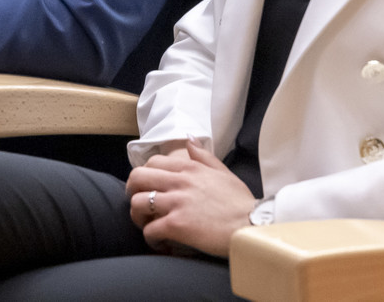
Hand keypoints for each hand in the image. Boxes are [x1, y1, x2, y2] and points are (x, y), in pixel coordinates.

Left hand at [126, 145, 256, 256]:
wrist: (252, 225)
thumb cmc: (240, 202)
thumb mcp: (223, 172)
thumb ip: (203, 156)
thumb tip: (189, 139)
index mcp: (189, 168)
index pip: (152, 162)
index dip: (144, 175)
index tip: (148, 187)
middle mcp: (179, 182)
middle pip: (137, 178)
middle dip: (131, 191)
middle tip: (138, 205)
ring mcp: (177, 203)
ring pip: (138, 204)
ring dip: (137, 217)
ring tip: (147, 225)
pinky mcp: (177, 225)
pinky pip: (150, 230)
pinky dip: (150, 238)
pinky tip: (160, 243)